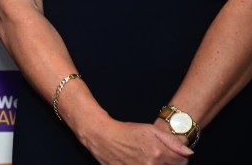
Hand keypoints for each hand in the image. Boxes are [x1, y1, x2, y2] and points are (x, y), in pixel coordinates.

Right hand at [78, 118, 192, 164]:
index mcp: (158, 152)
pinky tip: (141, 162)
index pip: (182, 162)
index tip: (173, 155)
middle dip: (170, 164)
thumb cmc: (126, 131)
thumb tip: (189, 152)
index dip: (180, 158)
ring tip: (150, 160)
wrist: (102, 136)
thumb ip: (172, 141)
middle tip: (161, 157)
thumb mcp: (150, 130)